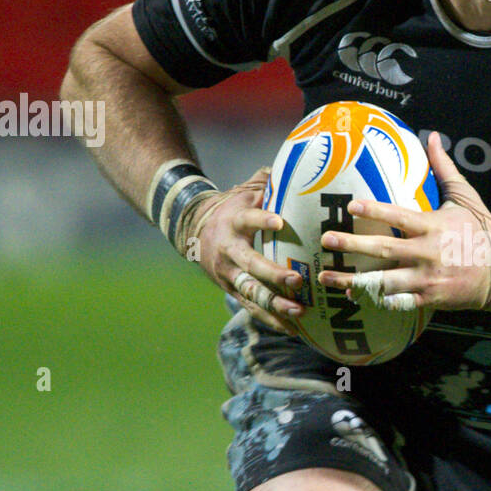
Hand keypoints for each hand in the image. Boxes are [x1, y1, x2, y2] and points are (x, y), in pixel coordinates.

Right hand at [182, 167, 306, 334]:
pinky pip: (252, 307)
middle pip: (251, 265)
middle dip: (274, 274)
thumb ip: (269, 179)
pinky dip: (272, 319)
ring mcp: (229, 273)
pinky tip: (293, 329)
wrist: (190, 226)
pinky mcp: (231, 289)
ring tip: (300, 312)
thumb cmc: (231, 206)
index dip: (263, 219)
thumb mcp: (245, 189)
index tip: (280, 221)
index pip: (249, 219)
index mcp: (235, 221)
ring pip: (251, 292)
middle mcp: (230, 250)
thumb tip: (298, 161)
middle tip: (297, 280)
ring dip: (276, 304)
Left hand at [317, 133, 490, 312]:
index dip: (375, 211)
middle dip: (352, 246)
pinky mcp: (429, 298)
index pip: (400, 216)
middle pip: (384, 250)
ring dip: (352, 281)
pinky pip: (396, 302)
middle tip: (326, 240)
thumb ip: (444, 168)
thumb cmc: (482, 231)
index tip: (351, 206)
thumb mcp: (466, 197)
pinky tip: (350, 297)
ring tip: (325, 277)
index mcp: (434, 226)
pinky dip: (374, 300)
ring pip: (383, 282)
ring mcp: (427, 278)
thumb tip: (433, 136)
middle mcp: (428, 253)